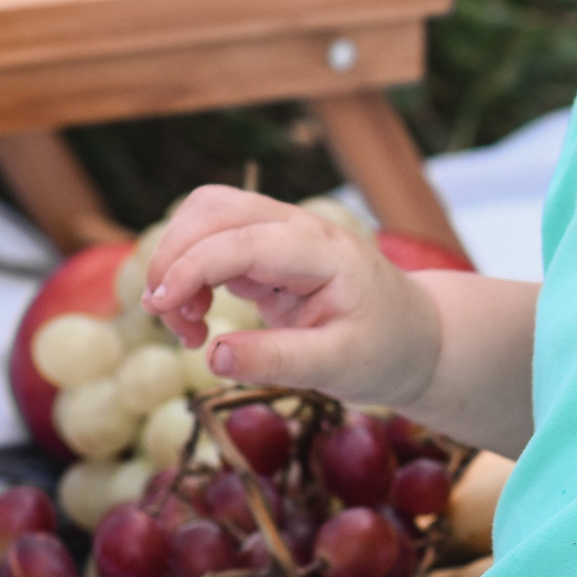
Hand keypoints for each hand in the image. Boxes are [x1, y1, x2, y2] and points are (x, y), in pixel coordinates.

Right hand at [142, 186, 439, 412]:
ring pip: (207, 214)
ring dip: (177, 260)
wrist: (415, 337)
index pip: (244, 239)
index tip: (161, 309)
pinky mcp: (269, 249)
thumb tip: (212, 357)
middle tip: (170, 322)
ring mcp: (284, 233)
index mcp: (325, 252)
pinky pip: (213, 240)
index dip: (192, 267)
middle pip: (214, 209)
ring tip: (186, 323)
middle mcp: (301, 230)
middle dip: (174, 259)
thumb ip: (277, 361)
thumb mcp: (338, 367)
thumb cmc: (384, 350)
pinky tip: (198, 318)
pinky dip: (189, 272)